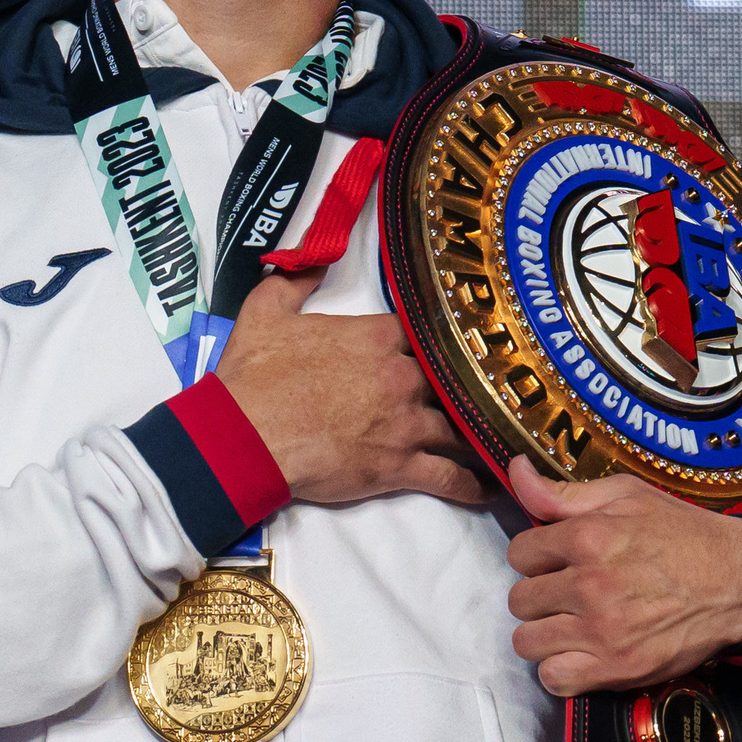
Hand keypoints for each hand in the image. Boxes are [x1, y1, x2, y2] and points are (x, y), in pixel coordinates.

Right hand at [215, 268, 489, 507]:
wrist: (241, 438)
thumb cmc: (253, 376)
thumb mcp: (266, 310)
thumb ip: (297, 279)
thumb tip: (313, 256)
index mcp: (377, 336)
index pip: (426, 331)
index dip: (437, 340)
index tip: (449, 347)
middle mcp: (402, 377)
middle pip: (452, 378)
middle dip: (464, 386)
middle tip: (486, 391)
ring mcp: (406, 424)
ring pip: (461, 426)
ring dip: (478, 431)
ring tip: (501, 435)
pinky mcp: (401, 467)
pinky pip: (451, 476)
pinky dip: (474, 483)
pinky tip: (492, 484)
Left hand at [504, 455, 741, 695]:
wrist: (739, 581)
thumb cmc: (683, 534)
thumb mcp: (626, 495)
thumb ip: (562, 492)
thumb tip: (515, 469)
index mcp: (587, 538)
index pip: (519, 553)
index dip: (537, 556)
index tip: (557, 561)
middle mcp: (589, 586)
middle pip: (520, 600)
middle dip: (540, 594)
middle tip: (568, 593)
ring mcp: (602, 632)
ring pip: (528, 642)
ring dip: (545, 633)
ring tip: (570, 624)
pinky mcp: (617, 668)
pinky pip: (554, 679)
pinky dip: (560, 670)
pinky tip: (579, 653)